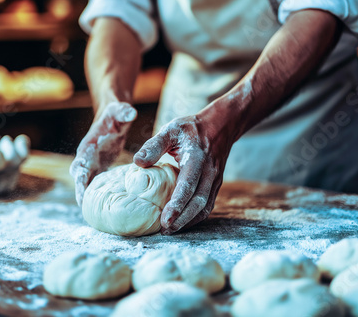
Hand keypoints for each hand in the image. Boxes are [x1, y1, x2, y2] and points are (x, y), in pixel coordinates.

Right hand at [70, 102, 136, 205]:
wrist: (114, 117)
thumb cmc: (115, 114)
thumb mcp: (119, 111)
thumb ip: (124, 112)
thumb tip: (131, 112)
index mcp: (88, 146)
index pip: (80, 164)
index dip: (80, 177)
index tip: (81, 191)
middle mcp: (87, 158)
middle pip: (80, 179)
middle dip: (81, 193)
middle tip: (86, 209)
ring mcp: (93, 165)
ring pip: (88, 185)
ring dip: (90, 199)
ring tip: (96, 217)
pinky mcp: (101, 169)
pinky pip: (98, 185)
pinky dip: (101, 196)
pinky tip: (109, 209)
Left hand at [133, 114, 232, 234]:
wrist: (220, 126)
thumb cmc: (191, 129)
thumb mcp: (171, 129)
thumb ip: (154, 145)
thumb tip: (137, 162)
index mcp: (197, 159)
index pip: (188, 186)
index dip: (177, 205)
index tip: (164, 220)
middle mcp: (209, 172)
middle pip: (197, 202)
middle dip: (182, 219)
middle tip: (164, 231)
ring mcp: (215, 180)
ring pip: (204, 207)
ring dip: (188, 222)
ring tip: (170, 231)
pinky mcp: (216, 185)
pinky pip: (207, 205)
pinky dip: (195, 217)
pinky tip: (182, 223)